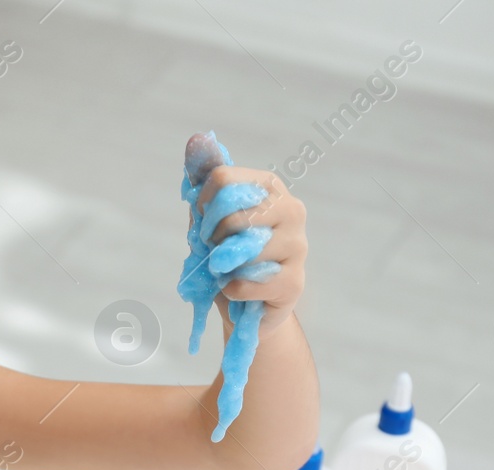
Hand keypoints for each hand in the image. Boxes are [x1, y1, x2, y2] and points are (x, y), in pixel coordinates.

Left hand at [196, 167, 306, 336]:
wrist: (248, 307)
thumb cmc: (229, 256)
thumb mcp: (210, 218)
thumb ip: (203, 179)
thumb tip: (196, 139)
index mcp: (270, 187)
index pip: (223, 179)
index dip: (202, 206)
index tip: (203, 223)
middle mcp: (291, 210)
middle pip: (233, 213)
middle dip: (213, 238)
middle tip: (216, 251)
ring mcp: (297, 246)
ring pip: (243, 249)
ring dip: (223, 265)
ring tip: (229, 269)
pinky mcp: (293, 281)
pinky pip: (245, 282)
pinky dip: (229, 289)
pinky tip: (236, 289)